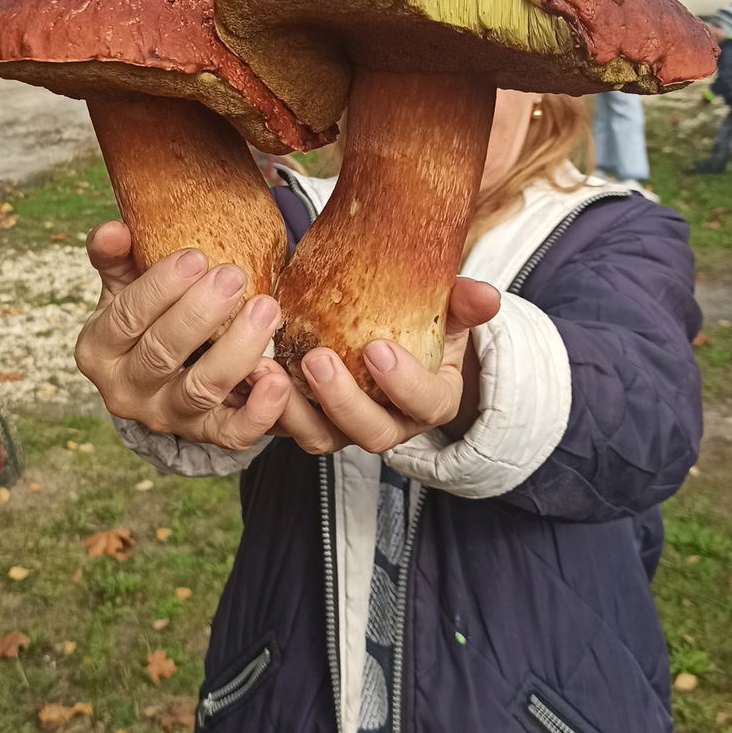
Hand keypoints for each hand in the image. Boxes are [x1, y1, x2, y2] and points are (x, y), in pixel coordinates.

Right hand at [74, 221, 292, 450]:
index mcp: (98, 349)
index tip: (195, 256)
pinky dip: (258, 413)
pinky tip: (278, 380)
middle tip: (233, 275)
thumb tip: (113, 230)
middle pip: (162, 353)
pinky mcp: (205, 435)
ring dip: (237, 349)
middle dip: (200, 313)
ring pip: (201, 390)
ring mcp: (167, 416)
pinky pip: (232, 434)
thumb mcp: (122, 285)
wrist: (159, 372)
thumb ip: (115, 256)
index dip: (160, 287)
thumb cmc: (144, 315)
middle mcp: (126, 390)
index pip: (126, 317)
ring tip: (266, 308)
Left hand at [263, 277, 500, 455]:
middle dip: (341, 400)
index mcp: (430, 402)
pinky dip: (260, 402)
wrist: (389, 340)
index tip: (378, 348)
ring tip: (264, 366)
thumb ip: (463, 304)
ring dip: (290, 408)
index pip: (424, 404)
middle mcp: (389, 424)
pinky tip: (243, 370)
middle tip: (316, 358)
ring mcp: (343, 427)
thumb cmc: (422, 327)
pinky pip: (281, 424)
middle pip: (369, 432)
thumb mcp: (448, 314)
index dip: (403, 383)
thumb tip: (488, 296)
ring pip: (318, 436)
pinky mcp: (305, 420)